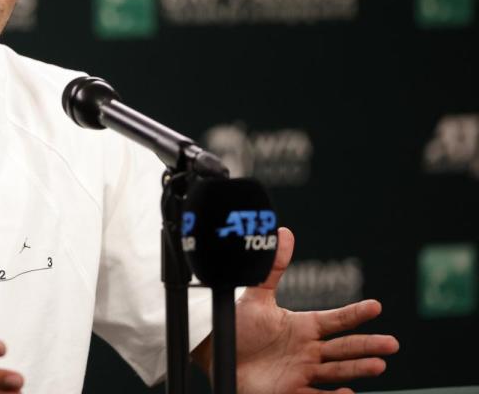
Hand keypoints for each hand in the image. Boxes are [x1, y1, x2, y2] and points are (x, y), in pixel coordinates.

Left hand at [233, 227, 399, 393]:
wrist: (218, 355)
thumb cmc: (237, 328)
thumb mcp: (255, 297)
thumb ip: (272, 269)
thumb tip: (284, 233)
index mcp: (303, 327)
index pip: (336, 320)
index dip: (355, 313)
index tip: (376, 306)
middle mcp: (307, 350)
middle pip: (344, 347)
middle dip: (367, 346)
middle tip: (391, 343)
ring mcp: (301, 372)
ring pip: (336, 371)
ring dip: (357, 369)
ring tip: (379, 365)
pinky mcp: (291, 391)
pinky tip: (349, 393)